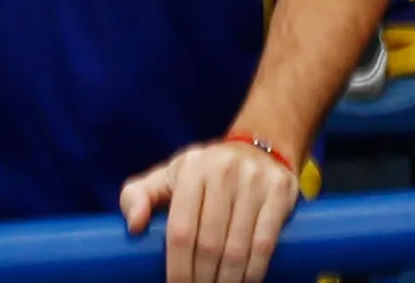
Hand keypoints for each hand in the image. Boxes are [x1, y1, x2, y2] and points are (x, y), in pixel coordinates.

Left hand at [122, 134, 304, 282]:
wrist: (259, 145)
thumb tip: (134, 226)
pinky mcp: (280, 190)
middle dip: (202, 280)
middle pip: (209, 244)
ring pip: (238, 248)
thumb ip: (137, 196)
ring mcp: (255, 179)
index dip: (178, 269)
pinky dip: (254, 272)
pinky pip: (266, 242)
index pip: (181, 230)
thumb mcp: (168, 175)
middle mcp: (224, 170)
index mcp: (191, 168)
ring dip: (227, 281)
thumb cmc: (204, 172)